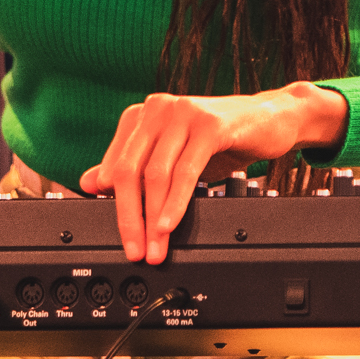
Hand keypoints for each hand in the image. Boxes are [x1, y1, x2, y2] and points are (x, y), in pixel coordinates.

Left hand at [81, 83, 348, 264]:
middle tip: (136, 250)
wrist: (269, 119)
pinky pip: (185, 170)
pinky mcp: (209, 124)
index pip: (114, 166)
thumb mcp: (172, 155)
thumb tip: (90, 182)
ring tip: (156, 246)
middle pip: (129, 171)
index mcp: (142, 116)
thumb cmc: (219, 138)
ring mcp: (183, 113)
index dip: (112, 207)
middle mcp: (157, 109)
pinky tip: (170, 223)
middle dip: (129, 217)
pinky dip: (175, 202)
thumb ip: (133, 166)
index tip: (123, 238)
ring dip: (153, 217)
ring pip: (155, 174)